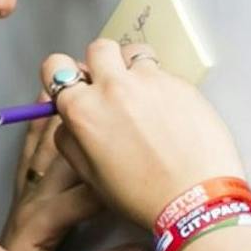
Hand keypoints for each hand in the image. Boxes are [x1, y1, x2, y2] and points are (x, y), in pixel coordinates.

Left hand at [0, 108, 148, 250]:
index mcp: (41, 224)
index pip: (81, 198)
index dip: (109, 184)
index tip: (136, 171)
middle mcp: (30, 203)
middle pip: (63, 162)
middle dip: (87, 134)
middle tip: (110, 105)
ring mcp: (24, 196)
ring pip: (46, 150)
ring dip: (60, 121)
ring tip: (75, 88)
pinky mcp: (22, 197)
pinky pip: (29, 156)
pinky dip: (37, 130)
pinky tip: (42, 110)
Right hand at [39, 38, 245, 226]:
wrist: (195, 201)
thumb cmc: (144, 196)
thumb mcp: (90, 177)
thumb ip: (71, 141)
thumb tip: (68, 121)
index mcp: (84, 110)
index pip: (55, 66)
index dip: (62, 74)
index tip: (75, 83)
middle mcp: (113, 87)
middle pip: (98, 49)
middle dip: (102, 64)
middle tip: (112, 87)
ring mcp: (149, 81)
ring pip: (134, 53)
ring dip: (134, 68)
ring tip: (143, 96)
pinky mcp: (180, 83)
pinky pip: (163, 72)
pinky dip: (162, 86)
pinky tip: (169, 113)